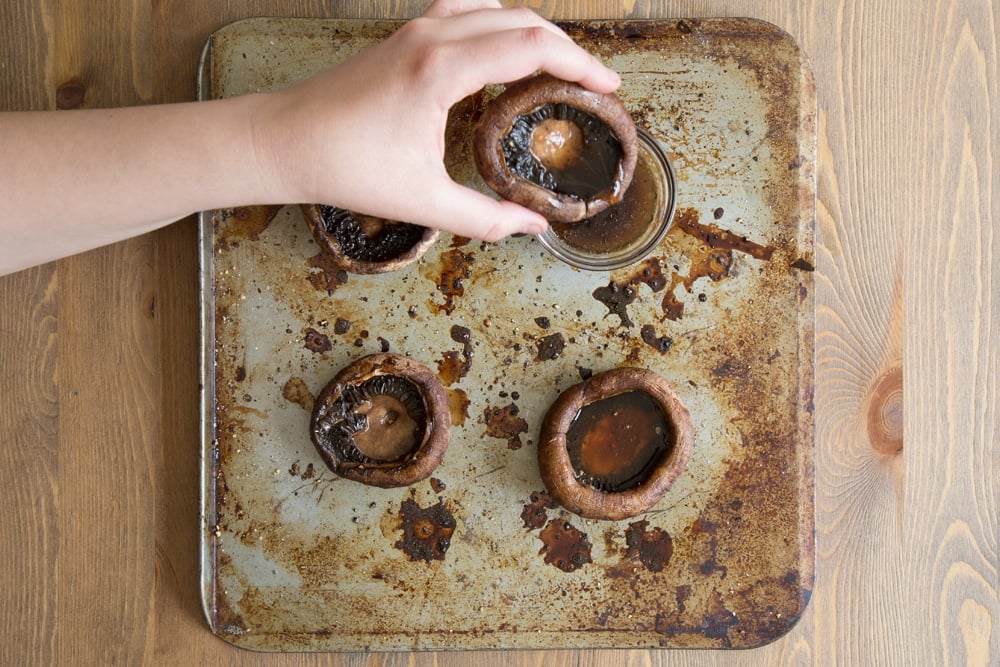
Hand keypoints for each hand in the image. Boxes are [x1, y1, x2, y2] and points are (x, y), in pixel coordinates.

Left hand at [254, 0, 621, 240]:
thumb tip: (535, 227)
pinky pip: (466, 11)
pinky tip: (504, 50)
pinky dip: (498, 24)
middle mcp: (432, 37)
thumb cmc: (348, 169)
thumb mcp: (424, 201)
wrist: (286, 141)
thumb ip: (487, 217)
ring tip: (559, 67)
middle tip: (594, 83)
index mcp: (442, 70)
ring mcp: (415, 30)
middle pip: (522, 20)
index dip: (581, 64)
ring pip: (495, 8)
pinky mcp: (404, 36)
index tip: (609, 88)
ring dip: (533, 31)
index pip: (532, 48)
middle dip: (567, 48)